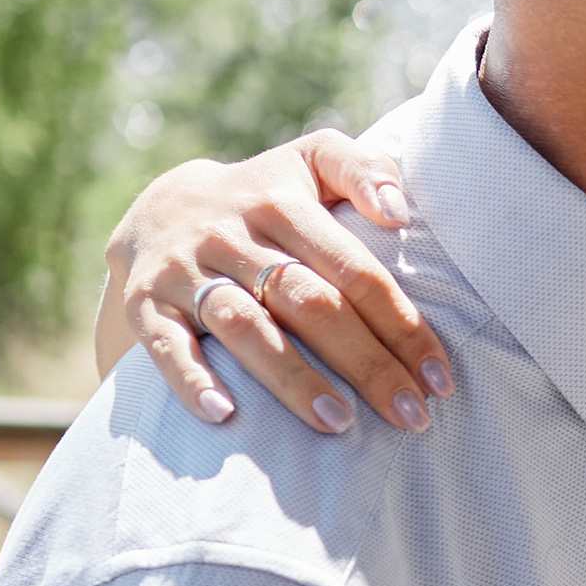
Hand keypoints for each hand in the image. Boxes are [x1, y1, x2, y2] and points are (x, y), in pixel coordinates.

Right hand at [97, 132, 453, 435]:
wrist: (158, 209)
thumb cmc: (264, 195)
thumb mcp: (311, 162)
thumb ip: (362, 170)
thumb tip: (399, 213)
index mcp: (282, 201)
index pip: (352, 268)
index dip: (400, 323)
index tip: (439, 376)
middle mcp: (232, 233)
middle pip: (308, 302)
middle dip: (365, 362)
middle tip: (410, 415)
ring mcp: (186, 269)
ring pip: (244, 326)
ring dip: (292, 378)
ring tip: (339, 424)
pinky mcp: (147, 302)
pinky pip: (166, 344)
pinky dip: (192, 379)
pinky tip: (225, 415)